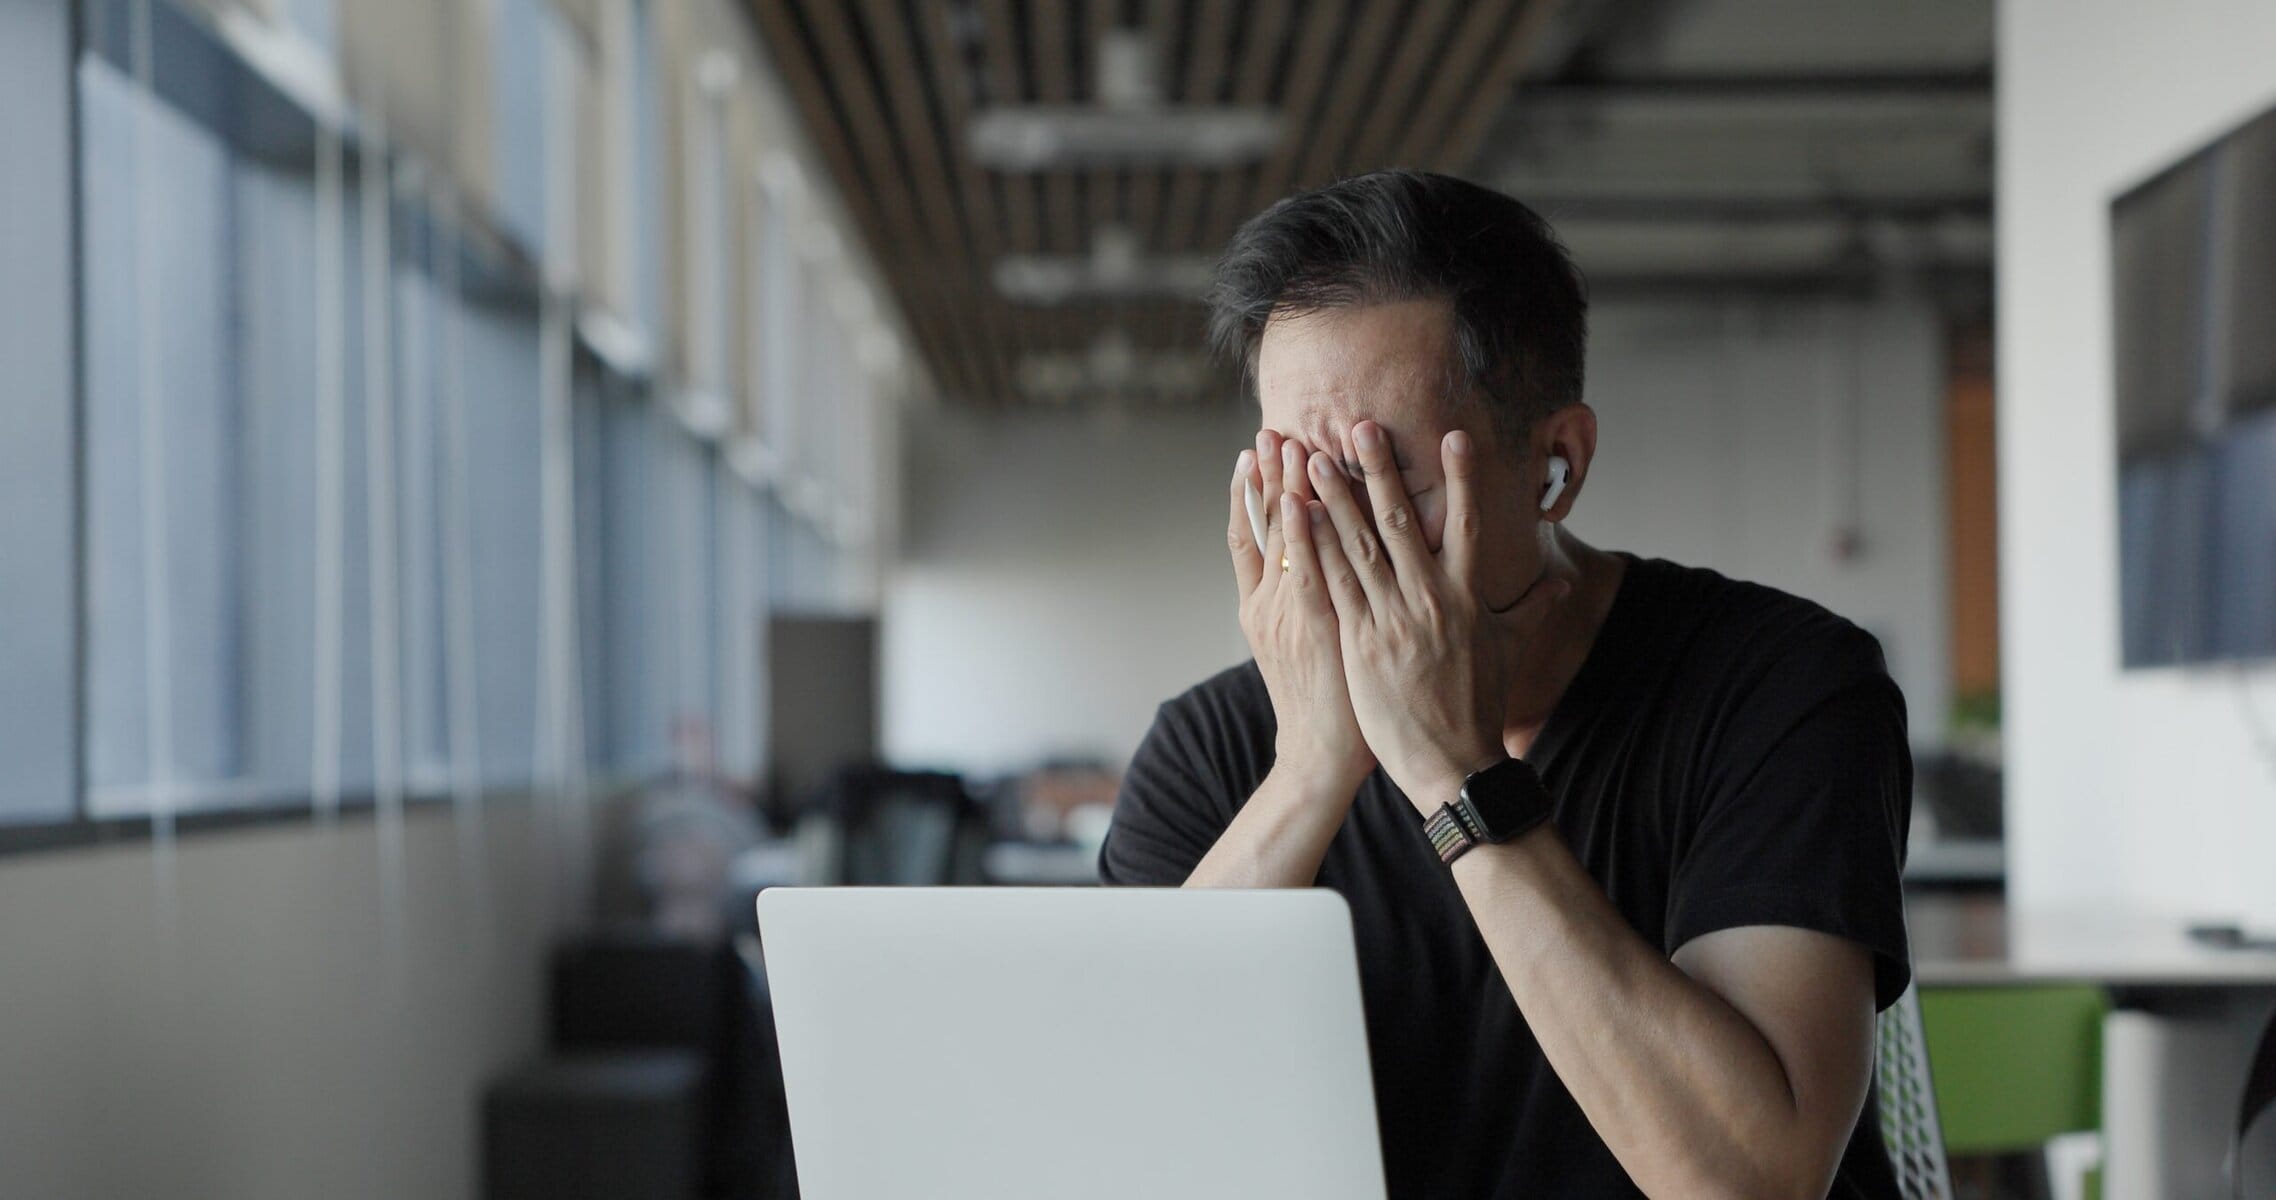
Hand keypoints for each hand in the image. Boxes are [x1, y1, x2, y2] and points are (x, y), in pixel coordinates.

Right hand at [1229, 430, 1375, 791]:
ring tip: (1283, 443)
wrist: (1320, 757)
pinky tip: (1303, 499)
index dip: (1249, 494)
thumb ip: (1310, 606)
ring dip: (1282, 487)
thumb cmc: (1329, 706)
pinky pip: (1305, 569)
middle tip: (1266, 430)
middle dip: (1265, 476)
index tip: (1250, 452)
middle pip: (1262, 527)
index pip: (1251, 537)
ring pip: (1281, 539)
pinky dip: (1300, 533)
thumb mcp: (1308, 648)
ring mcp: (1284, 613)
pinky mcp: (1310, 626)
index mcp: (1262, 608)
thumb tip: (1323, 573)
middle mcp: (1266, 604)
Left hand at [1303, 423, 1567, 808]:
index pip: (1469, 523)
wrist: (1453, 764)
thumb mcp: (1510, 651)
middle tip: (1359, 426)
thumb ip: (1532, 609)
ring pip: (1359, 546)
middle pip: (1402, 522)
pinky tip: (1297, 518)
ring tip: (1309, 458)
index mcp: (1470, 597)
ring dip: (1332, 498)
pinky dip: (1315, 548)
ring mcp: (1394, 620)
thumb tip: (1564, 580)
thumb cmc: (1479, 707)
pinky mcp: (1361, 642)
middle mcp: (1432, 600)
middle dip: (1378, 471)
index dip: (1462, 477)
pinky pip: (1334, 584)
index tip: (1454, 436)